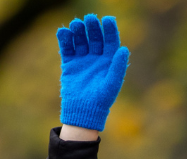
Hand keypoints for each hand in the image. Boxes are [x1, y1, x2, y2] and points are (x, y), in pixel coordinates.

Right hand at [56, 14, 129, 131]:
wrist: (83, 111)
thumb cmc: (101, 100)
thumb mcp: (111, 84)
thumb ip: (117, 67)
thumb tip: (124, 48)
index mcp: (109, 61)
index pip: (110, 40)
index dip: (110, 29)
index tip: (107, 19)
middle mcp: (96, 58)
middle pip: (95, 37)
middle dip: (92, 28)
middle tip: (89, 19)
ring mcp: (82, 60)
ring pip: (80, 41)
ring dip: (78, 31)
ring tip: (75, 24)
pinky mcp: (70, 64)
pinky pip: (67, 49)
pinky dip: (64, 40)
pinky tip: (63, 31)